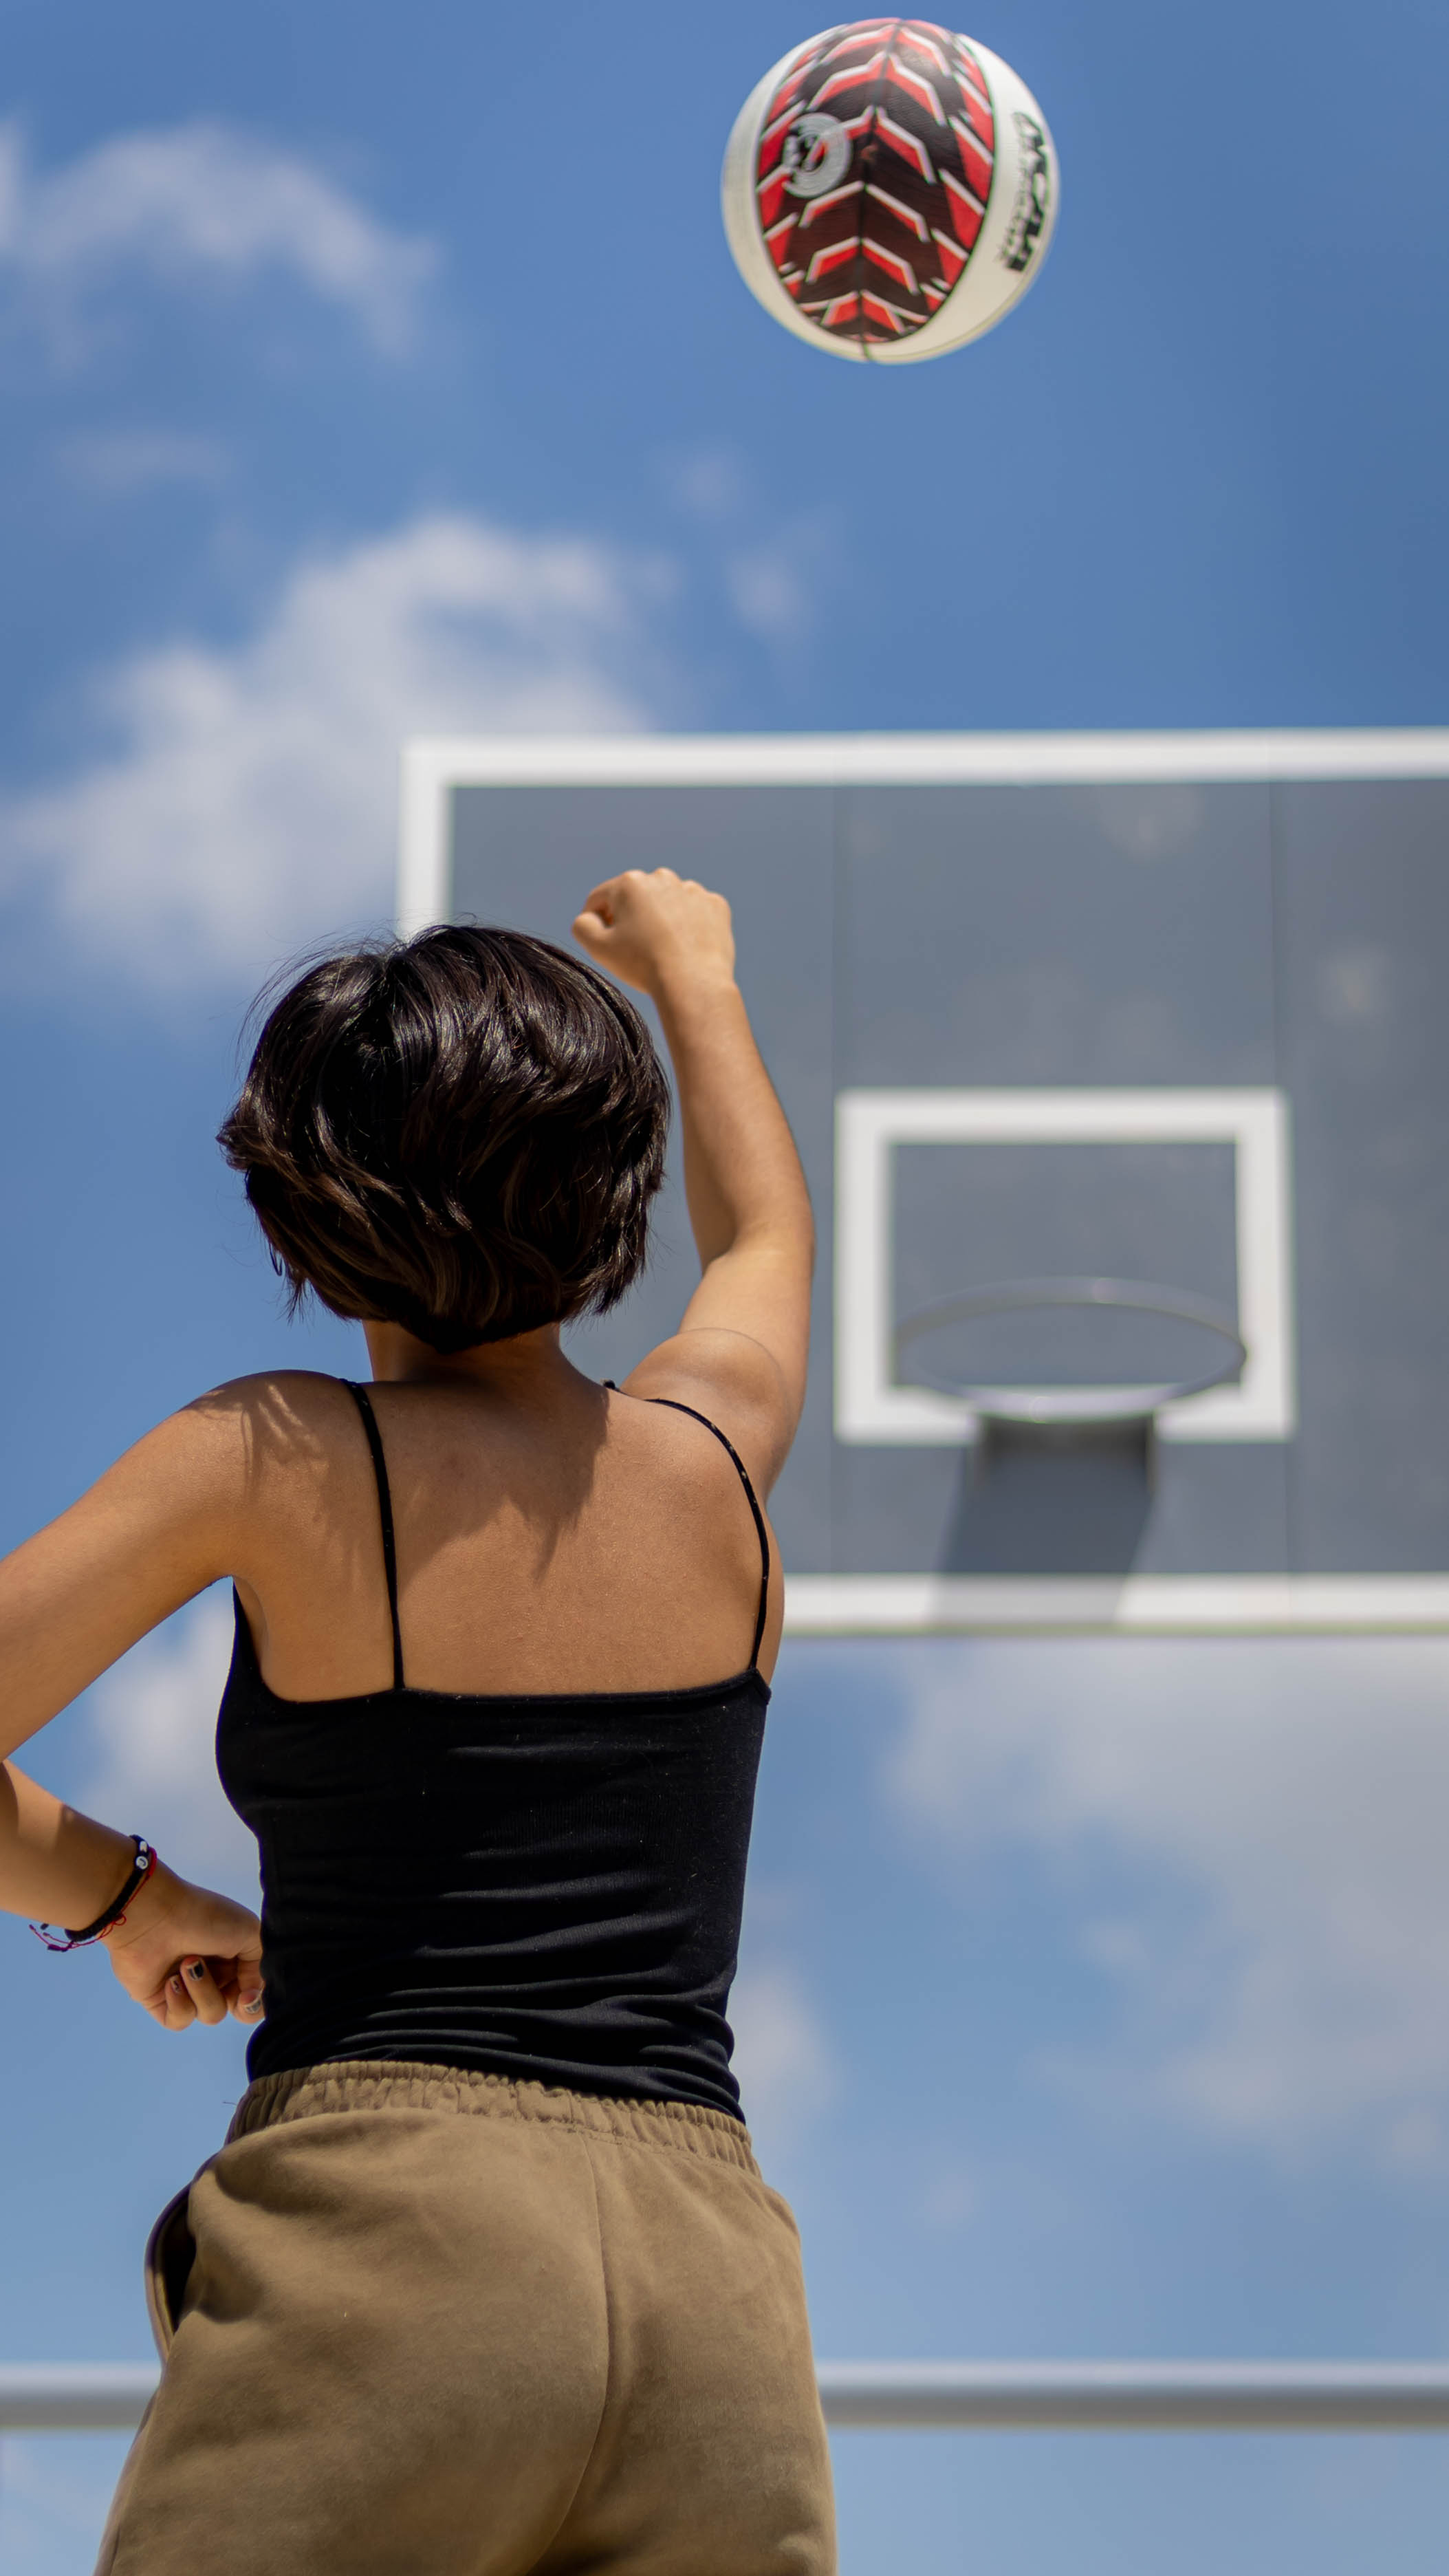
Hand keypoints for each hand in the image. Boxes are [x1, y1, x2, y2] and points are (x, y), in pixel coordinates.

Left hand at [102, 1860, 263, 2032]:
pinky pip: (180, 2020)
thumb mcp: (250, 1932)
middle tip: (225, 1980)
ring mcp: (188, 1989)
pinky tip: (171, 1981)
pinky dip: (179, 2003)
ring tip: (187, 1963)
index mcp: (237, 1957)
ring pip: (210, 2014)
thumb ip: (261, 1968)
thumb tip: (250, 1996)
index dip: (256, 2004)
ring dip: (202, 1989)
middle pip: (236, 2010)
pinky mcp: (162, 2001)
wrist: (154, 1915)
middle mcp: (215, 1974)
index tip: (248, 1997)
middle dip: (231, 1997)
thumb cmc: (204, 1917)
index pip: (255, 1994)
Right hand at [573, 869, 734, 1005]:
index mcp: (629, 883)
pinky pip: (695, 912)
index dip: (595, 921)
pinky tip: (686, 947)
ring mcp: (692, 890)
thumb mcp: (599, 948)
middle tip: (634, 949)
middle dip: (630, 918)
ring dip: (661, 919)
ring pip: (667, 903)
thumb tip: (587, 917)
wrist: (693, 983)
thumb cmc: (643, 965)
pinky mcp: (716, 905)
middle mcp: (662, 878)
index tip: (602, 941)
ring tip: (663, 949)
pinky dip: (689, 926)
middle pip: (636, 898)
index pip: (600, 899)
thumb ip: (582, 926)